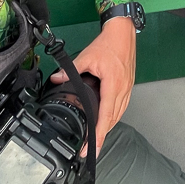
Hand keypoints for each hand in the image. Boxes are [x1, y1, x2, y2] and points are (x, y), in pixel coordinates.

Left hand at [49, 16, 135, 156]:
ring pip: (118, 115)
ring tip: (96, 140)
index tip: (91, 148)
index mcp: (113, 85)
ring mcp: (127, 89)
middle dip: (101, 137)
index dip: (98, 135)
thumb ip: (71, 70)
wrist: (124, 33)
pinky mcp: (128, 86)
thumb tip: (56, 79)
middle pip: (112, 120)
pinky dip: (113, 117)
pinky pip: (121, 107)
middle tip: (89, 150)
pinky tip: (106, 121)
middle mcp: (122, 90)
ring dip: (107, 128)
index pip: (105, 116)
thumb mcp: (86, 56)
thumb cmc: (109, 44)